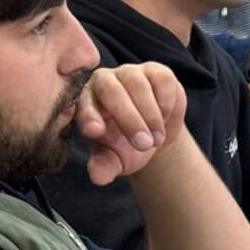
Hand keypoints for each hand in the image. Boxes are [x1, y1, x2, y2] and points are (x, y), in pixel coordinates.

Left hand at [75, 62, 186, 184]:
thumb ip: (104, 166)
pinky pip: (161, 80)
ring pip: (137, 84)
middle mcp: (104, 82)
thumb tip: (98, 177)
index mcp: (86, 102)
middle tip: (144, 145)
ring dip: (150, 115)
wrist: (155, 135)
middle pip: (111, 91)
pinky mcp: (155, 71)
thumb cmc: (126, 146)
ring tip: (156, 139)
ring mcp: (130, 73)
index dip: (89, 116)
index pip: (83, 105)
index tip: (96, 132)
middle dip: (129, 119)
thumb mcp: (115, 160)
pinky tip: (165, 118)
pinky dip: (166, 103)